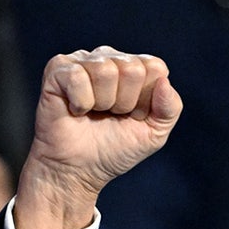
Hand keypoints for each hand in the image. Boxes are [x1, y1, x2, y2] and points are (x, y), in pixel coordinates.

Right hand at [15, 46, 181, 228]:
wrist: (79, 170)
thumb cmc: (114, 149)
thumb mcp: (154, 133)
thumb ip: (170, 108)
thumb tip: (164, 81)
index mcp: (135, 68)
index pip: (155, 67)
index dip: (146, 99)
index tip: (133, 116)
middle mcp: (109, 58)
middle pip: (132, 68)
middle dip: (124, 102)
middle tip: (110, 115)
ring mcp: (82, 61)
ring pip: (105, 70)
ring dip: (102, 102)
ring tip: (93, 113)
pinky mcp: (57, 69)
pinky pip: (78, 77)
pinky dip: (80, 102)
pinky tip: (75, 110)